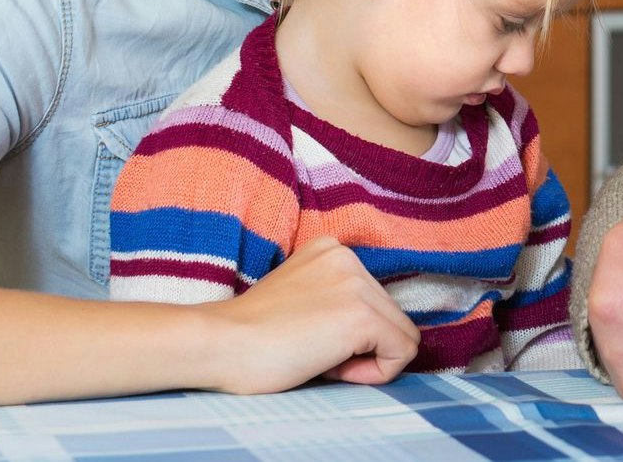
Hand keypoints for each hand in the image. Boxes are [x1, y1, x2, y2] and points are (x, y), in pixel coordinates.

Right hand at [201, 236, 421, 392]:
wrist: (220, 344)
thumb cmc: (251, 335)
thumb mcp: (303, 297)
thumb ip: (337, 300)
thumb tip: (379, 332)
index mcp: (332, 249)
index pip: (374, 301)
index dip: (349, 333)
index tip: (309, 337)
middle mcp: (349, 257)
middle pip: (391, 317)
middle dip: (360, 345)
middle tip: (312, 351)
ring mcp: (357, 284)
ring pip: (401, 336)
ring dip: (364, 359)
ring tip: (317, 355)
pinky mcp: (362, 316)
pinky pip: (401, 353)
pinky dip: (373, 373)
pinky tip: (331, 366)